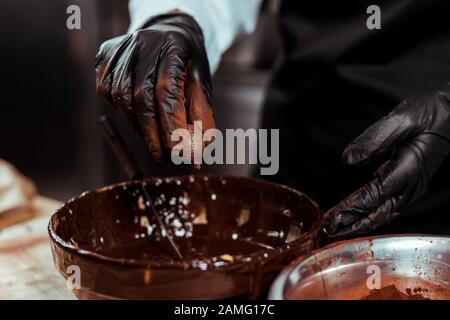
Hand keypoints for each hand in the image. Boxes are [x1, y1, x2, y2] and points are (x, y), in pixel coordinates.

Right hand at [95, 13, 214, 161]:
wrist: (168, 33)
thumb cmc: (188, 66)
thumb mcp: (202, 86)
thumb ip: (201, 118)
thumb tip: (196, 156)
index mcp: (174, 46)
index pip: (168, 91)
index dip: (172, 125)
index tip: (179, 153)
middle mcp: (144, 42)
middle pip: (142, 96)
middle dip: (153, 134)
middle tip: (164, 157)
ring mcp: (120, 48)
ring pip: (122, 97)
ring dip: (138, 126)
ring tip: (153, 138)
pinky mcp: (104, 57)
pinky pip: (107, 92)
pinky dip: (123, 111)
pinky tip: (138, 116)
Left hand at [324, 85, 449, 238]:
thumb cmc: (430, 113)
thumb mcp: (401, 119)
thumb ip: (373, 139)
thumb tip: (347, 160)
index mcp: (408, 170)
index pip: (374, 195)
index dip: (351, 208)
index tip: (332, 218)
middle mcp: (412, 185)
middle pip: (378, 214)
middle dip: (352, 225)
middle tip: (328, 231)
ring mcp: (413, 188)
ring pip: (384, 214)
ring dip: (359, 224)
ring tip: (337, 230)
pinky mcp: (411, 186)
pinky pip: (388, 207)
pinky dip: (370, 215)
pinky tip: (356, 217)